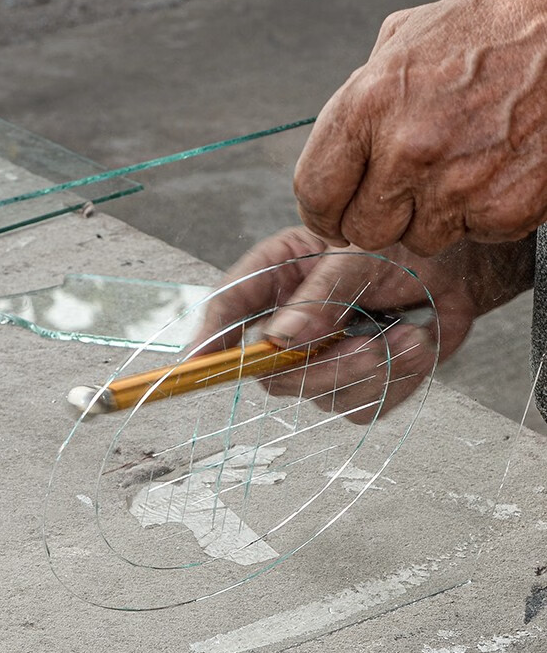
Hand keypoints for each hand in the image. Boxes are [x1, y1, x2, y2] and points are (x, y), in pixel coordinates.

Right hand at [190, 227, 531, 423]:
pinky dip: (396, 384)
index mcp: (277, 275)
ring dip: (372, 374)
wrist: (459, 266)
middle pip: (272, 373)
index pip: (228, 310)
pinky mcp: (355, 385)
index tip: (194, 364)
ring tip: (411, 336)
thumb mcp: (364, 255)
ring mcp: (320, 359)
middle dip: (325, 370)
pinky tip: (415, 346)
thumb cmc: (406, 243)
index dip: (208, 340)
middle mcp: (289, 321)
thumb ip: (323, 296)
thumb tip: (280, 340)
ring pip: (321, 397)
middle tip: (372, 349)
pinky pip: (361, 408)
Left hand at [293, 0, 546, 255]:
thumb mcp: (409, 36)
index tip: (334, 214)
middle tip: (407, 189)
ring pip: (418, 240)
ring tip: (462, 165)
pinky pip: (473, 235)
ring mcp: (456, 185)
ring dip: (434, 215)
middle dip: (380, 216)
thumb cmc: (497, 34)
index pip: (316, 190)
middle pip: (363, 231)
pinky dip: (483, 213)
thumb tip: (340, 143)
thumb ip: (363, 92)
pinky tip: (496, 171)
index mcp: (371, 102)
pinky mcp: (500, 210)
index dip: (323, 210)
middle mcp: (408, 149)